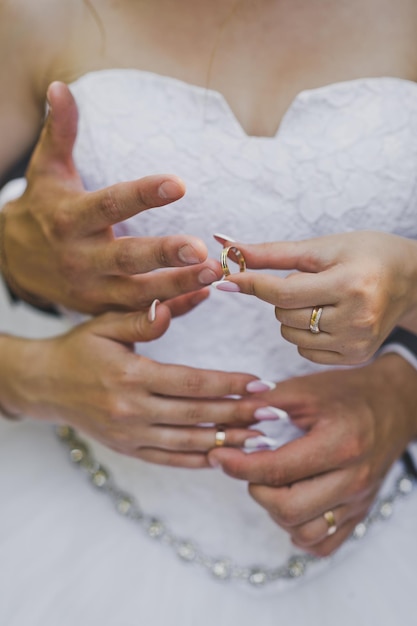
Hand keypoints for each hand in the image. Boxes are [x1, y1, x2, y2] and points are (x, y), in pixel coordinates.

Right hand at [1, 82, 221, 313]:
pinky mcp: (100, 309)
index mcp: (69, 218)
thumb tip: (60, 86)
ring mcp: (91, 288)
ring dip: (176, 287)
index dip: (143, 195)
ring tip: (213, 275)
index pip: (109, 204)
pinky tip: (202, 295)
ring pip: (137, 293)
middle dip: (163, 255)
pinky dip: (171, 308)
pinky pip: (139, 312)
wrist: (14, 260)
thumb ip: (60, 132)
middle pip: (126, 257)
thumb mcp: (46, 170)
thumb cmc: (43, 207)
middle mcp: (80, 256)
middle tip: (202, 249)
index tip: (179, 183)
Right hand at [4, 296, 262, 467]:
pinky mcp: (127, 450)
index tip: (262, 384)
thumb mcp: (106, 325)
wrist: (44, 385)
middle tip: (275, 414)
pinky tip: (224, 458)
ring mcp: (130, 435)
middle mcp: (132, 411)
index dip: (230, 384)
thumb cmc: (78, 349)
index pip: (192, 384)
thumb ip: (145, 318)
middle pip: (197, 416)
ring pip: (188, 443)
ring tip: (261, 440)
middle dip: (240, 415)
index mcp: (131, 377)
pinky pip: (169, 460)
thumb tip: (180, 301)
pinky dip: (199, 460)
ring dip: (227, 442)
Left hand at [208, 354, 416, 554]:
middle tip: (249, 468)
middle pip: (289, 508)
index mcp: (339, 443)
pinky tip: (292, 504)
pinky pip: (324, 544)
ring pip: (303, 531)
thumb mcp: (305, 389)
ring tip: (271, 483)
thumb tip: (225, 419)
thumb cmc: (348, 393)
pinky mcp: (360, 513)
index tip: (218, 456)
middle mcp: (352, 478)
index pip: (277, 469)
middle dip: (256, 489)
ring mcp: (359, 500)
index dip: (238, 465)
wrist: (392, 404)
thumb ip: (264, 404)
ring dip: (276, 512)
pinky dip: (300, 531)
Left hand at [213, 232, 416, 363]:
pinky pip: (306, 352)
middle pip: (284, 315)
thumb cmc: (365, 254)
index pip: (284, 293)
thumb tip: (229, 248)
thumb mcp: (322, 247)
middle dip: (283, 297)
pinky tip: (327, 317)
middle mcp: (357, 318)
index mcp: (350, 284)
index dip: (252, 285)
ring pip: (291, 336)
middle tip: (310, 281)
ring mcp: (357, 342)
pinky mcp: (356, 357)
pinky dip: (305, 335)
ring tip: (321, 298)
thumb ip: (273, 253)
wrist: (410, 278)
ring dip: (292, 316)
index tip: (228, 279)